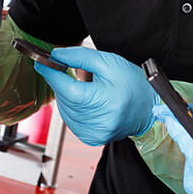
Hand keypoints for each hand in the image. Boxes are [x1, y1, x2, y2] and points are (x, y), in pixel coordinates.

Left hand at [33, 47, 156, 145]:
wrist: (150, 107)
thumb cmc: (133, 84)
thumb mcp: (108, 62)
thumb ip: (79, 57)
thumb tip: (56, 55)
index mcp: (101, 101)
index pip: (65, 87)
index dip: (50, 73)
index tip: (41, 62)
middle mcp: (96, 122)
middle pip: (63, 98)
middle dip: (63, 82)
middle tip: (75, 72)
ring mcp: (93, 133)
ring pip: (64, 110)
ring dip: (68, 95)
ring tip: (87, 88)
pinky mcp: (91, 138)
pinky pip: (71, 120)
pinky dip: (73, 108)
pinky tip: (87, 101)